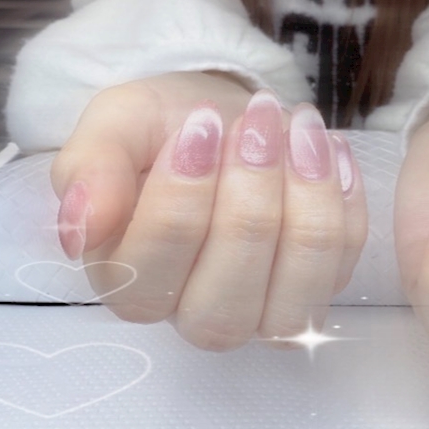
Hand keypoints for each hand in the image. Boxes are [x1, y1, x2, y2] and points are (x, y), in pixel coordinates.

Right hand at [51, 72, 367, 349]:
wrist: (221, 118)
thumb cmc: (161, 128)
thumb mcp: (113, 127)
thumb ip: (89, 169)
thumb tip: (81, 224)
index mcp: (129, 283)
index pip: (153, 264)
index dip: (183, 190)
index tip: (201, 120)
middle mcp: (195, 313)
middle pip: (231, 285)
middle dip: (251, 190)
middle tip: (258, 115)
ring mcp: (264, 310)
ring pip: (300, 285)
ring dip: (308, 197)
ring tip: (302, 126)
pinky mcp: (320, 285)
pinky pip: (346, 256)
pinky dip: (345, 195)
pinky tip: (328, 145)